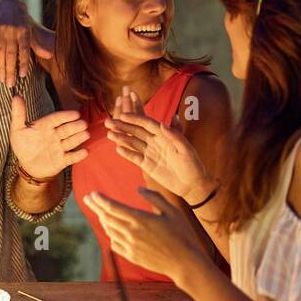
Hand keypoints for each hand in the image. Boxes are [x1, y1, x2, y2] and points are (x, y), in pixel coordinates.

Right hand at [0, 0, 33, 88]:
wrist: (9, 5)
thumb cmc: (23, 23)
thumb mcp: (32, 31)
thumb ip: (38, 44)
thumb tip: (49, 55)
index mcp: (24, 32)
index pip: (24, 50)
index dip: (23, 62)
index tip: (22, 76)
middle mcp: (12, 31)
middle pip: (11, 54)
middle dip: (10, 70)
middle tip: (10, 84)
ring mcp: (1, 31)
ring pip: (0, 52)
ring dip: (0, 67)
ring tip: (2, 80)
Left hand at [8, 95, 88, 179]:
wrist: (27, 166)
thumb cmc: (23, 146)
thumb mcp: (17, 130)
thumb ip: (18, 114)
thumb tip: (16, 97)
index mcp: (45, 126)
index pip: (56, 119)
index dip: (65, 116)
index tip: (75, 114)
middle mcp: (55, 136)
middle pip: (66, 130)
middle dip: (75, 127)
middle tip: (83, 124)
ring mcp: (59, 148)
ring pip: (70, 142)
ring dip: (78, 138)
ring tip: (86, 134)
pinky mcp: (61, 161)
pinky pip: (70, 158)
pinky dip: (78, 156)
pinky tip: (85, 152)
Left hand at [85, 188, 207, 280]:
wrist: (185, 263)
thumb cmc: (182, 235)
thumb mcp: (172, 211)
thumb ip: (154, 197)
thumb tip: (138, 189)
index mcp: (140, 220)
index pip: (113, 207)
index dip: (100, 200)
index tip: (93, 194)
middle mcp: (132, 233)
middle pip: (107, 217)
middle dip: (95, 207)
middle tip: (87, 199)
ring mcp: (130, 246)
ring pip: (109, 230)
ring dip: (102, 220)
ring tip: (100, 212)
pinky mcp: (131, 256)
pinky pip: (114, 243)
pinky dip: (110, 234)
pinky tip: (110, 230)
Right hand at [105, 87, 214, 203]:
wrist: (192, 185)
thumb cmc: (193, 164)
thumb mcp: (186, 149)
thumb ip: (175, 135)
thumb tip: (162, 123)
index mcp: (164, 134)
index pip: (147, 123)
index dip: (135, 119)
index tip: (122, 116)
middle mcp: (155, 141)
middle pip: (136, 131)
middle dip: (122, 126)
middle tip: (108, 121)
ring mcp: (149, 153)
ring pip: (132, 143)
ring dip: (121, 138)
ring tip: (109, 134)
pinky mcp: (146, 164)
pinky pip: (134, 157)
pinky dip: (126, 153)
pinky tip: (118, 149)